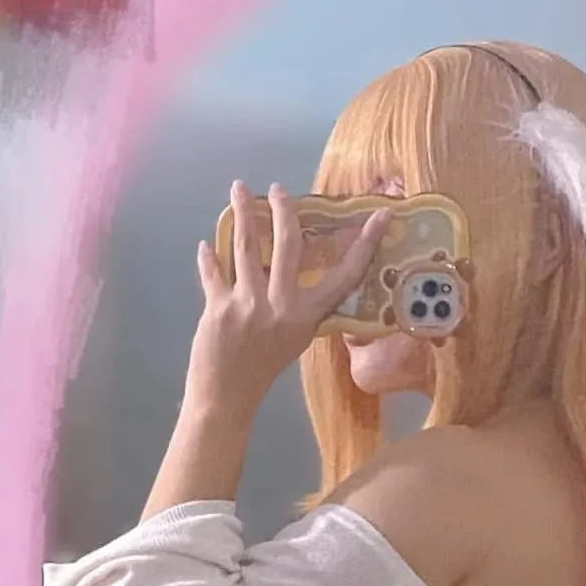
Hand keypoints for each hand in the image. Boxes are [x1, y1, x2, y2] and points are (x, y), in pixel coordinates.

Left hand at [183, 179, 390, 421]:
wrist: (228, 397)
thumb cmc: (263, 370)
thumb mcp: (293, 339)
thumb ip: (296, 307)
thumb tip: (287, 268)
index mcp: (307, 317)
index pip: (344, 277)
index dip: (364, 245)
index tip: (379, 217)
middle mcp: (282, 307)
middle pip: (289, 245)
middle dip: (284, 210)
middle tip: (278, 188)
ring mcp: (249, 305)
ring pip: (246, 247)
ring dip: (242, 213)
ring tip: (238, 189)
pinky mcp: (219, 307)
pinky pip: (213, 272)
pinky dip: (208, 258)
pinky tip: (206, 246)